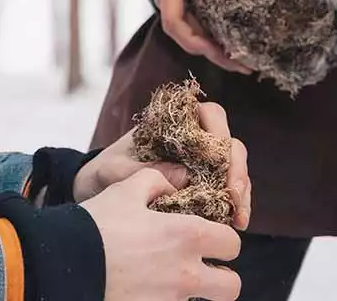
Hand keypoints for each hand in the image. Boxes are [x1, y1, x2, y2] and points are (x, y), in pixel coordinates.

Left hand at [74, 101, 252, 230]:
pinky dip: (234, 205)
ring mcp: (201, 165)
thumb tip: (185, 175)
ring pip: (234, 169)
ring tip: (239, 218)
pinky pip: (227, 192)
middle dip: (236, 169)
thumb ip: (143, 170)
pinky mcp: (203, 188)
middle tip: (234, 194)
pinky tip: (236, 223)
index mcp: (175, 124)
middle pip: (229, 144)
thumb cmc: (105, 172)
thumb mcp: (115, 171)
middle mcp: (194, 141)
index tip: (218, 156)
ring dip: (241, 191)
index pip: (209, 114)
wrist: (95, 193)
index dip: (220, 131)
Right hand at [84, 169, 242, 300]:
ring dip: (193, 293)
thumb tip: (174, 182)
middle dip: (221, 278)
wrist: (62, 265)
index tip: (208, 238)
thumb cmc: (95, 224)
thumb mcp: (125, 190)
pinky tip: (147, 290)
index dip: (223, 240)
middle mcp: (186, 273)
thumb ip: (156, 180)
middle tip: (202, 269)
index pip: (232, 243)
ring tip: (170, 281)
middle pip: (231, 287)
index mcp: (188, 236)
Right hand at [153, 0, 251, 73]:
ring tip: (248, 63)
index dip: (195, 40)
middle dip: (217, 55)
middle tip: (245, 66)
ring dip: (221, 53)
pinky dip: (222, 40)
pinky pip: (205, 28)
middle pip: (190, 38)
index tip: (218, 50)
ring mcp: (183, 4)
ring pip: (199, 37)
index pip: (174, 23)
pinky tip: (243, 46)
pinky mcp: (195, 4)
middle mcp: (173, 0)